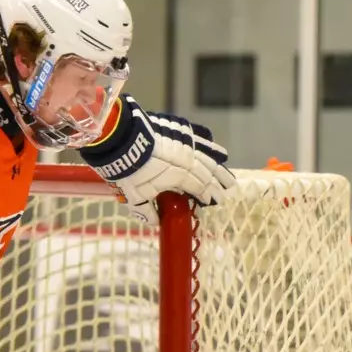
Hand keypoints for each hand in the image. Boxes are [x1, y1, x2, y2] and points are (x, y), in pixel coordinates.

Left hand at [79, 94, 234, 222]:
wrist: (121, 139)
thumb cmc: (129, 171)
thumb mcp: (135, 197)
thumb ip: (146, 211)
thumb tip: (154, 223)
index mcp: (181, 177)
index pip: (200, 188)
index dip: (209, 195)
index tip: (216, 201)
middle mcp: (188, 159)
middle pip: (208, 172)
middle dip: (219, 181)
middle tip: (229, 187)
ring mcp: (183, 142)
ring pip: (206, 153)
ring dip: (217, 163)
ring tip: (226, 168)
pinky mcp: (176, 128)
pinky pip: (196, 135)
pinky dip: (206, 141)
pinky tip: (211, 144)